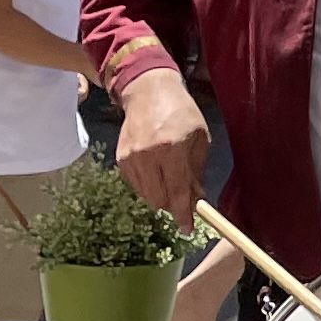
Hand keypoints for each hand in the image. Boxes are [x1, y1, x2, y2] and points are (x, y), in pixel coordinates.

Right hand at [115, 72, 210, 222]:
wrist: (148, 91)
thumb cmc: (181, 112)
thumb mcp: (199, 139)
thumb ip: (196, 171)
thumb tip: (196, 200)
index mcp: (172, 148)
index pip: (178, 191)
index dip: (183, 213)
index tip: (187, 229)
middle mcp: (148, 155)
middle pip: (159, 199)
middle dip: (173, 205)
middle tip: (184, 200)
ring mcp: (131, 157)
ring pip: (146, 195)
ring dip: (161, 196)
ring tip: (172, 181)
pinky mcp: (121, 158)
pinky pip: (136, 185)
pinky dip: (149, 186)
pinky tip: (158, 172)